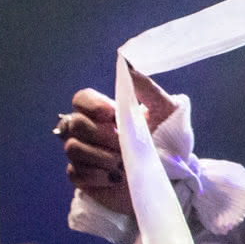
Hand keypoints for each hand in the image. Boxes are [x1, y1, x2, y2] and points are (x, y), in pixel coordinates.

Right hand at [57, 68, 178, 215]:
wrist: (172, 178)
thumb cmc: (168, 140)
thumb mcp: (165, 111)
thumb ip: (147, 88)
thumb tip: (128, 65)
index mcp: (105, 111)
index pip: (81, 99)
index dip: (91, 104)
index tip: (112, 114)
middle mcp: (89, 130)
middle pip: (75, 124)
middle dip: (101, 135)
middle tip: (123, 145)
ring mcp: (84, 154)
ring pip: (73, 148)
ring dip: (99, 156)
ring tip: (122, 164)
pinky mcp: (84, 178)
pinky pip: (75, 173)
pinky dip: (95, 176)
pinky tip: (115, 178)